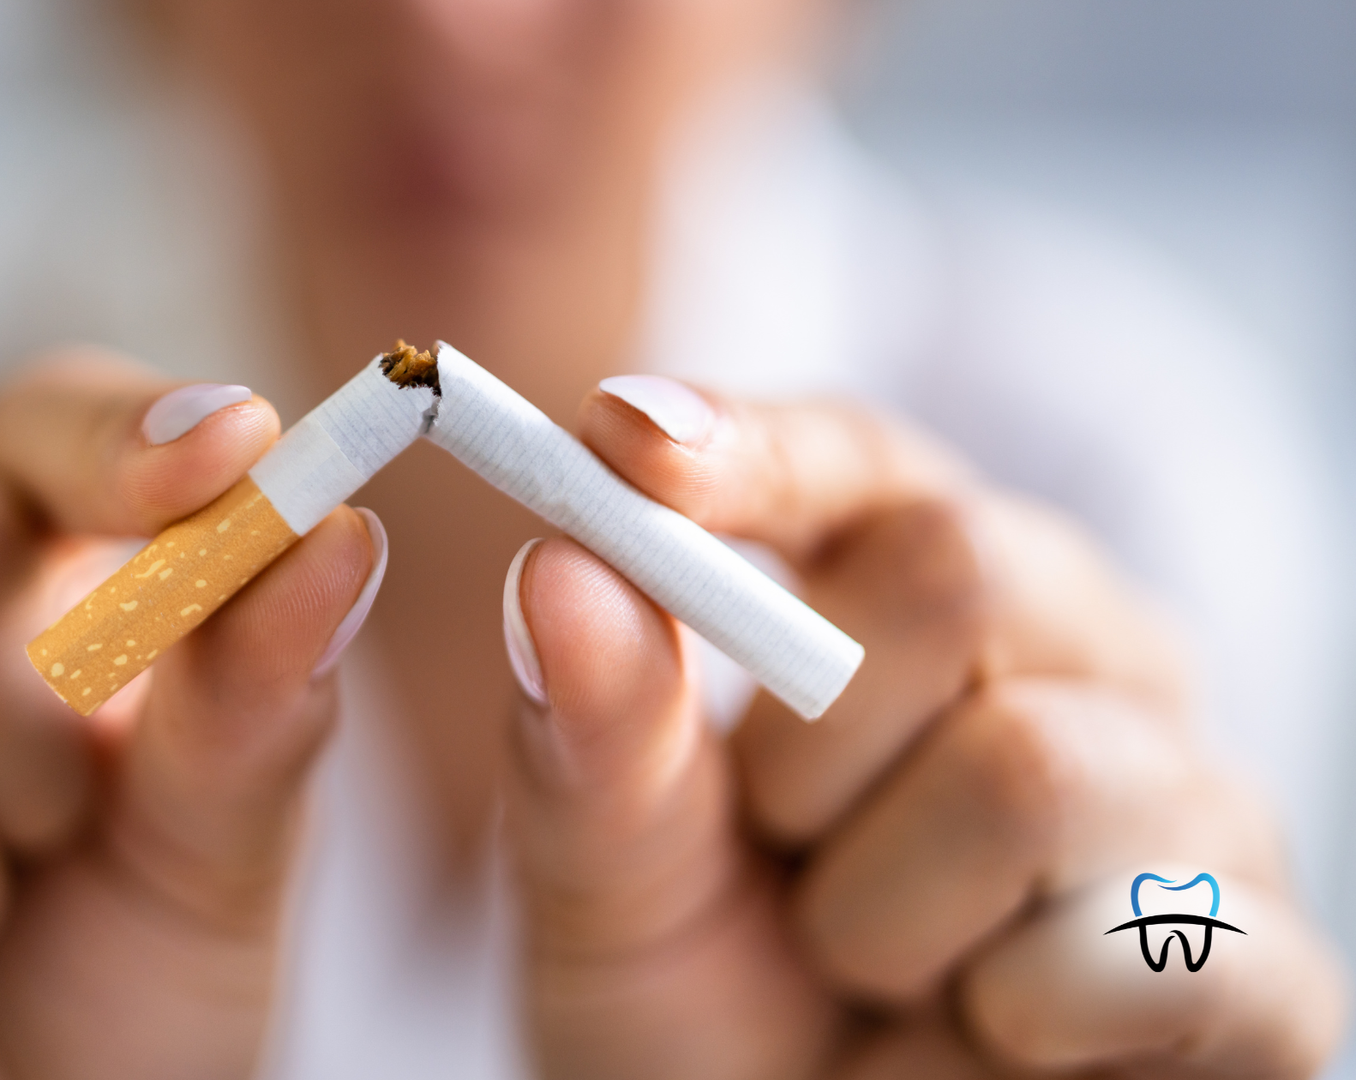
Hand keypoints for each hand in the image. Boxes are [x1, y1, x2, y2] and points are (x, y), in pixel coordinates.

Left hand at [501, 378, 1347, 1078]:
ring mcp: (1188, 801)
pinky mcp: (1266, 966)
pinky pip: (1148, 940)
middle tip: (782, 851)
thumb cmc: (698, 1005)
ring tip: (877, 965)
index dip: (749, 446)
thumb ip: (592, 736)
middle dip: (807, 749)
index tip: (628, 450)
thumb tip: (563, 571)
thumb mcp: (606, 881)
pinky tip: (996, 1034)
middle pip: (962, 568)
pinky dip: (1014, 1016)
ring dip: (887, 911)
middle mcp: (1076, 657)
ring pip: (1033, 768)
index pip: (856, 460)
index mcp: (916, 601)